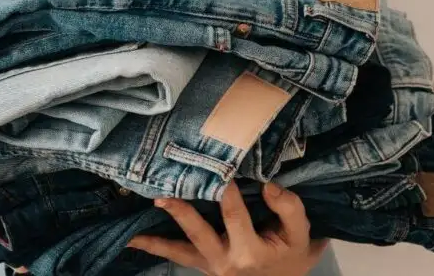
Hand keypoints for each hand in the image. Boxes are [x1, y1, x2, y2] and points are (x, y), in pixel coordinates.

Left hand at [127, 181, 327, 275]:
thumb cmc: (292, 254)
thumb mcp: (301, 234)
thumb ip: (289, 208)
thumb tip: (269, 185)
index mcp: (251, 251)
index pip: (235, 215)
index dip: (227, 191)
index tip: (218, 168)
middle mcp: (226, 261)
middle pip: (199, 232)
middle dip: (180, 212)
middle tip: (162, 195)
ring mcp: (210, 266)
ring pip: (179, 250)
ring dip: (154, 238)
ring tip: (131, 227)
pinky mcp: (201, 266)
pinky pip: (175, 257)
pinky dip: (153, 248)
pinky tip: (132, 239)